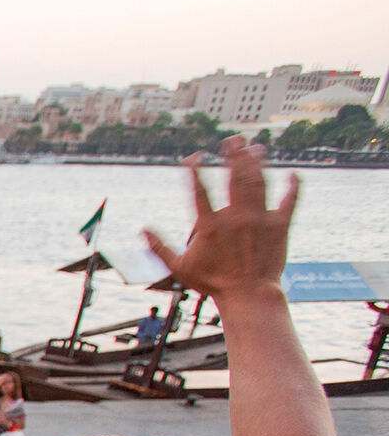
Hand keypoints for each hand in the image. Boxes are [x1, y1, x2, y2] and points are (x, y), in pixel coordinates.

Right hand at [146, 137, 297, 302]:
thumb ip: (160, 247)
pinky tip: (293, 174)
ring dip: (257, 163)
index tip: (193, 157)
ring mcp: (260, 220)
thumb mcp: (180, 267)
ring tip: (255, 148)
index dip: (194, 171)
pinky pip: (289, 200)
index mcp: (211, 226)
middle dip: (233, 155)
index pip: (200, 190)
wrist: (249, 295)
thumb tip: (143, 230)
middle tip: (233, 139)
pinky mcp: (279, 226)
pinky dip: (292, 186)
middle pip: (234, 177)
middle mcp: (236, 217)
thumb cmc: (213, 283)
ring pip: (259, 183)